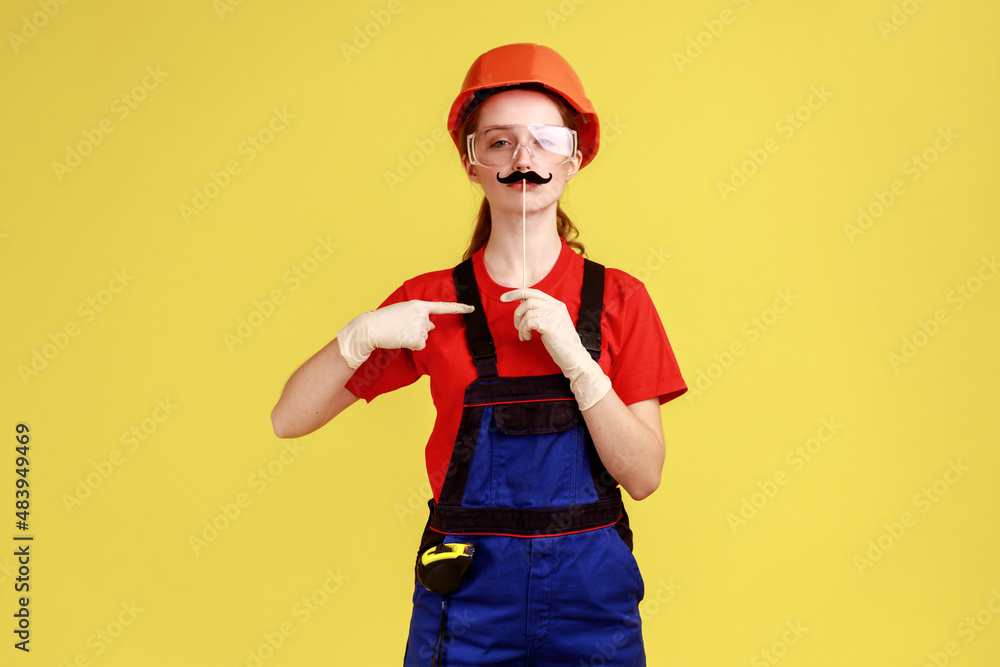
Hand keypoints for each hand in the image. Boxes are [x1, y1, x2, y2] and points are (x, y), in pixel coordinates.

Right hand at [337, 300, 473, 368]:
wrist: (371, 327)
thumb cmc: (384, 319)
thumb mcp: (403, 310)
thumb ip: (418, 315)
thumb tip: (432, 327)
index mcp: (418, 304)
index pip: (443, 307)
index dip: (459, 308)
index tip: (471, 308)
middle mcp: (422, 315)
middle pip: (429, 327)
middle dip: (419, 330)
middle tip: (401, 327)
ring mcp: (420, 327)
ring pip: (424, 338)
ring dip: (413, 338)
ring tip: (398, 333)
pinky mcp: (417, 339)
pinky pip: (420, 346)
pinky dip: (411, 346)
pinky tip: (400, 339)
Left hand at [500, 288, 610, 409]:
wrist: (573, 357)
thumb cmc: (559, 342)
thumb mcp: (549, 322)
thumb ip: (539, 312)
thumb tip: (521, 304)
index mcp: (556, 304)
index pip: (533, 292)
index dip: (516, 293)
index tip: (503, 298)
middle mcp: (556, 306)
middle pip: (527, 300)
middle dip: (517, 314)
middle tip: (518, 327)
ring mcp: (554, 314)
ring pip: (527, 312)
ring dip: (521, 326)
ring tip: (525, 336)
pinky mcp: (549, 324)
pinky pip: (528, 322)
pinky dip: (524, 331)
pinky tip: (528, 338)